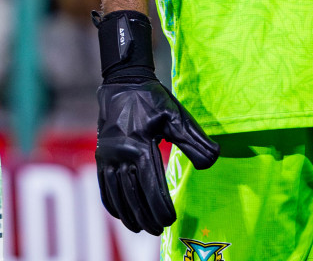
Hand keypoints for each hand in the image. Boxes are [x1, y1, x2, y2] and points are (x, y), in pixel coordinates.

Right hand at [96, 79, 219, 234]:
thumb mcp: (177, 116)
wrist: (123, 82)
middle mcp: (120, 153)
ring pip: (116, 192)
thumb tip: (210, 163)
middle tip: (157, 230)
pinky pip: (103, 184)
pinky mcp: (101, 154)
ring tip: (140, 228)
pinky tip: (120, 214)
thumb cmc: (153, 99)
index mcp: (139, 144)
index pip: (150, 185)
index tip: (170, 220)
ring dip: (128, 214)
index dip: (160, 206)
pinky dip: (111, 202)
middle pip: (132, 194)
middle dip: (145, 215)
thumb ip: (194, 141)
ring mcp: (107, 154)